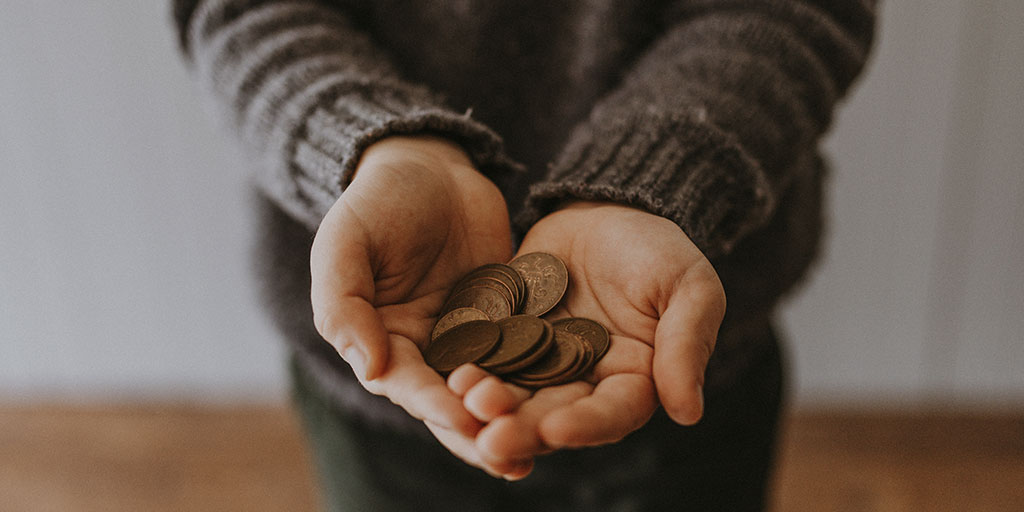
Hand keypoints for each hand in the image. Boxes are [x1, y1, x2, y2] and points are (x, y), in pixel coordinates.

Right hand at [309, 136, 527, 476]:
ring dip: (513, 418)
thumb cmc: (377, 200)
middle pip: (452, 402)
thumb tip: (371, 369)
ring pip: (492, 387)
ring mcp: (470, 337)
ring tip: (543, 447)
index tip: (463, 419)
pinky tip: (570, 397)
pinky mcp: (507, 320)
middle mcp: (426, 350)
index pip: (407, 384)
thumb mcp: (346, 242)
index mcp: (382, 341)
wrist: (430, 165)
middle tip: (511, 458)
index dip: (433, 404)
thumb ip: (345, 304)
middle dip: (479, 431)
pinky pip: (525, 352)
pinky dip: (541, 378)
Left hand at [469, 201, 725, 467]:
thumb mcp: (689, 287)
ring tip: (466, 401)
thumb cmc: (658, 248)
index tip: (555, 429)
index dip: (585, 425)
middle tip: (491, 438)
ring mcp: (539, 361)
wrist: (604, 208)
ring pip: (513, 393)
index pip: (611, 413)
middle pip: (553, 415)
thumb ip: (686, 345)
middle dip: (523, 428)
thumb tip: (688, 412)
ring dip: (489, 405)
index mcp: (633, 380)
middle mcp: (583, 382)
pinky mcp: (505, 336)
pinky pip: (485, 356)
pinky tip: (449, 373)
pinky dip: (469, 366)